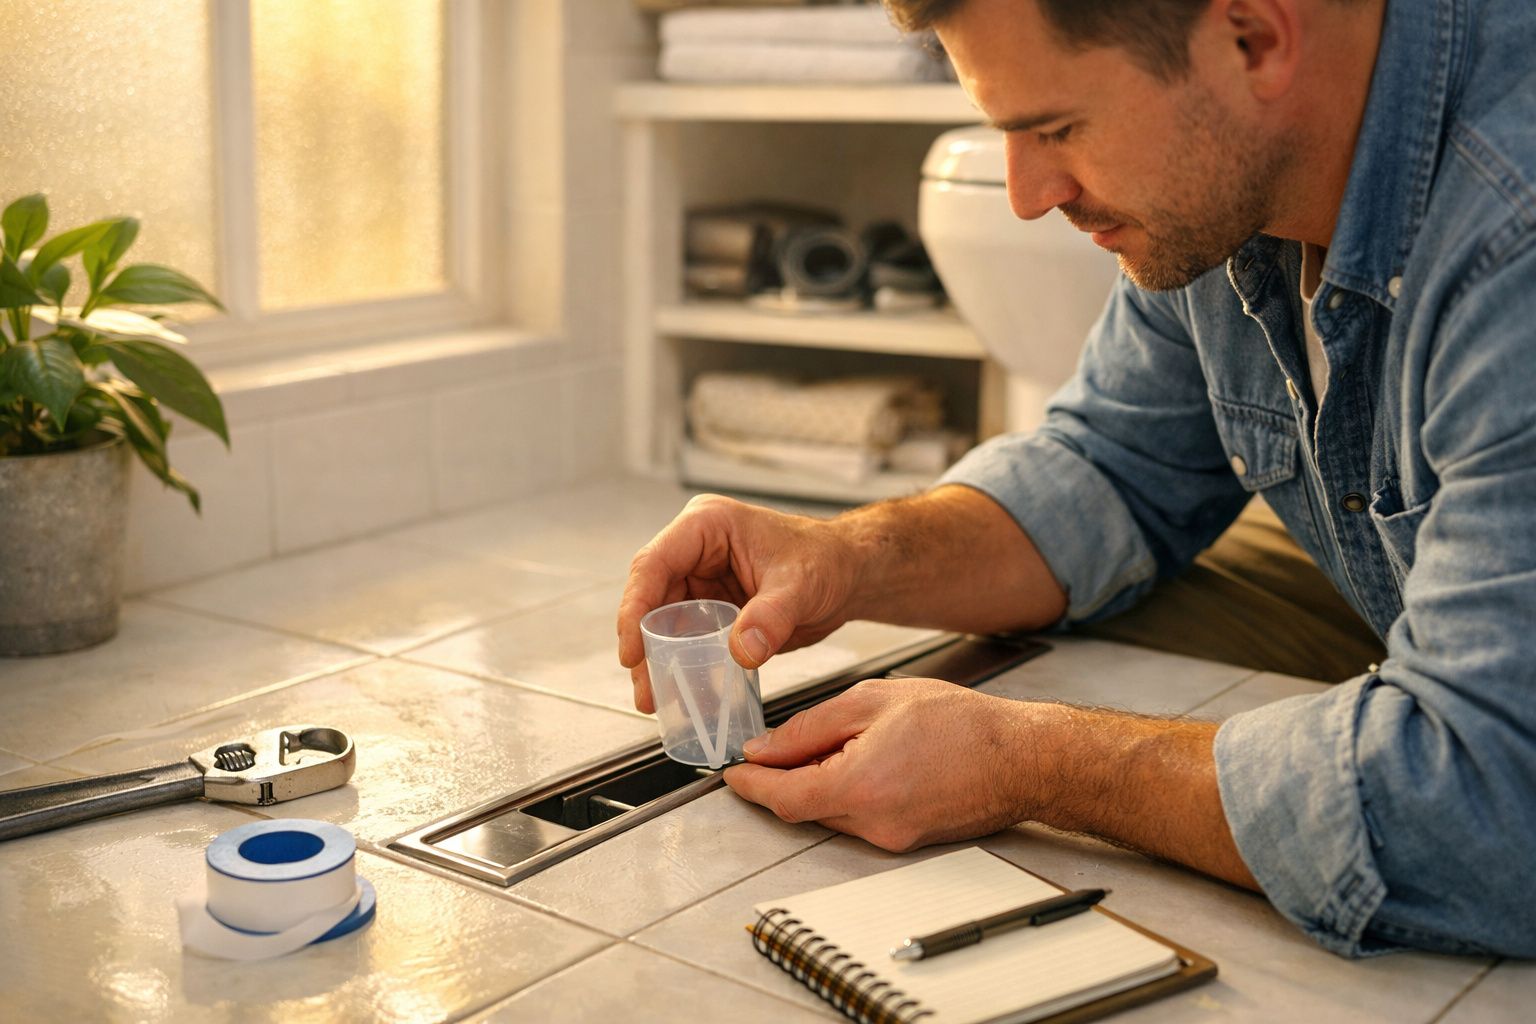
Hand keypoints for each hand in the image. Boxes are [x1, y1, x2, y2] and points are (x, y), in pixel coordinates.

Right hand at [618, 494, 858, 712]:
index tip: (633, 650)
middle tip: (644, 687)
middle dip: (642, 645)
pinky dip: (681, 664)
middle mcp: (695, 551)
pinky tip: (680, 694)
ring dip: (656, 661)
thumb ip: (771, 616)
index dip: (636, 607)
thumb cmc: (827, 559)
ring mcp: (701, 580)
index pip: (654, 564)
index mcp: (707, 526)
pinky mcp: (711, 608)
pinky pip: (686, 638)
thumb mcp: (801, 585)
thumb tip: (741, 650)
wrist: (848, 575)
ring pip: (662, 622)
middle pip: (650, 598)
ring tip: (655, 700)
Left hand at [723, 677, 1033, 851]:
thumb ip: (810, 727)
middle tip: (777, 747)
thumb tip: (766, 748)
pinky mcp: (907, 842)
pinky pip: (859, 819)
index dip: (750, 785)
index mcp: (859, 786)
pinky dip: (848, 792)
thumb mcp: (873, 701)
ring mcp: (891, 839)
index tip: (731, 773)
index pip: (782, 796)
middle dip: (784, 778)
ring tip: (836, 744)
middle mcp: (872, 824)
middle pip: (804, 807)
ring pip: (831, 812)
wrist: (1022, 757)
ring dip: (818, 782)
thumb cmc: (962, 723)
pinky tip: (865, 762)